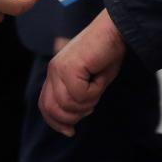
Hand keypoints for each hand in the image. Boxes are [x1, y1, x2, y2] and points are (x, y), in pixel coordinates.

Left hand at [39, 10, 125, 135]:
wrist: (115, 29)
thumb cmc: (107, 53)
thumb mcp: (91, 81)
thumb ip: (78, 97)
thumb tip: (71, 122)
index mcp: (55, 72)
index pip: (45, 105)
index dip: (56, 122)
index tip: (70, 131)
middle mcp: (53, 70)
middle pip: (53, 108)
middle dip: (73, 116)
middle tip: (91, 105)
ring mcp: (59, 68)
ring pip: (68, 104)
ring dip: (88, 102)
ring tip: (97, 86)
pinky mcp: (69, 67)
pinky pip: (80, 95)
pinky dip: (94, 92)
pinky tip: (99, 78)